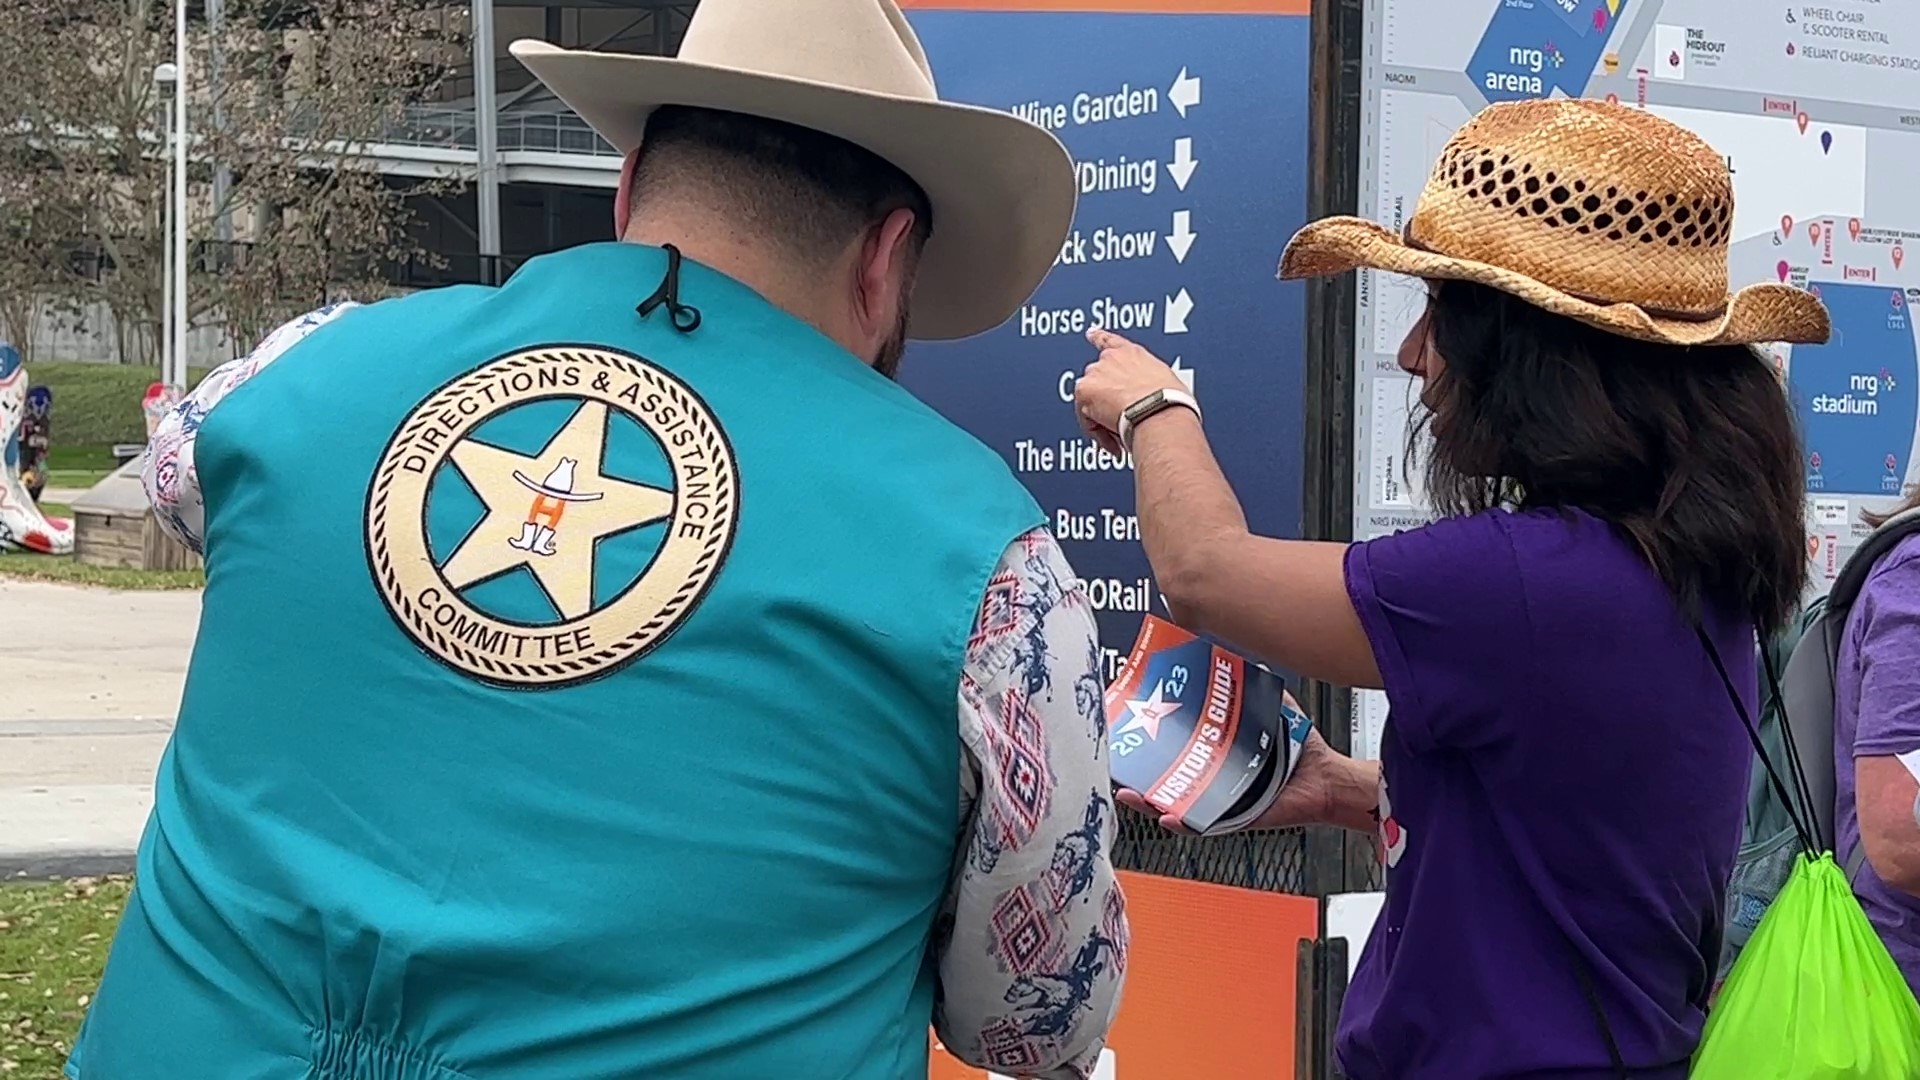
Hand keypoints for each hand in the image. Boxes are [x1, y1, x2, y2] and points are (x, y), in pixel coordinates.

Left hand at [1074, 328, 1188, 452]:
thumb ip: (1149, 386)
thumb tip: (1148, 401)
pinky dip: (1096, 431)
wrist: (1160, 410)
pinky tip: (1113, 439)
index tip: (1090, 333)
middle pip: (1097, 380)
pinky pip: (1085, 417)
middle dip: (1106, 401)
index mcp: (1133, 352)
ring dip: (1101, 417)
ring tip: (1122, 432)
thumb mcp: (1165, 384)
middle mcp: (1111, 358)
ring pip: (1089, 400)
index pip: (1111, 341)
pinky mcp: (1084, 390)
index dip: (1098, 337)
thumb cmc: (1170, 402)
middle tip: (1122, 420)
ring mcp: (1096, 372)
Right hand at [1116, 695, 1347, 834]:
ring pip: (1177, 803)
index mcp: (1218, 753)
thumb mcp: (1272, 709)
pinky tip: (1168, 817)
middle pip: (1167, 778)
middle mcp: (1215, 778)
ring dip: (1151, 800)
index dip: (1151, 742)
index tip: (1130, 728)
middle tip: (1119, 760)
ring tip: (1131, 791)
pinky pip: (1205, 824)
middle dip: (1139, 772)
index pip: (1178, 748)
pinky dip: (1184, 823)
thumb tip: (1238, 661)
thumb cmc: (1301, 750)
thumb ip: (1254, 688)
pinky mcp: (1236, 819)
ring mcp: (1222, 801)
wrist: (1327, 778)